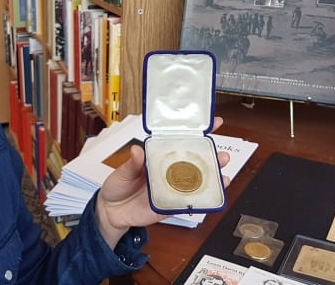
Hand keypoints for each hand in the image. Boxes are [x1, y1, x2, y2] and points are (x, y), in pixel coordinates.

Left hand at [94, 117, 229, 248]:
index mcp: (159, 156)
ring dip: (212, 177)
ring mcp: (172, 188)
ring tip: (222, 173)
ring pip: (197, 181)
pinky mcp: (170, 205)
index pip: (181, 141)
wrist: (112, 212)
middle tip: (222, 154)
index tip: (214, 123)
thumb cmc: (118, 186)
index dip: (198, 132)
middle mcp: (169, 171)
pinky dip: (202, 199)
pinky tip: (212, 194)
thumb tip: (137, 150)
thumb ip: (132, 163)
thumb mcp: (122, 171)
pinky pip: (189, 202)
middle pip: (195, 161)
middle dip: (212, 156)